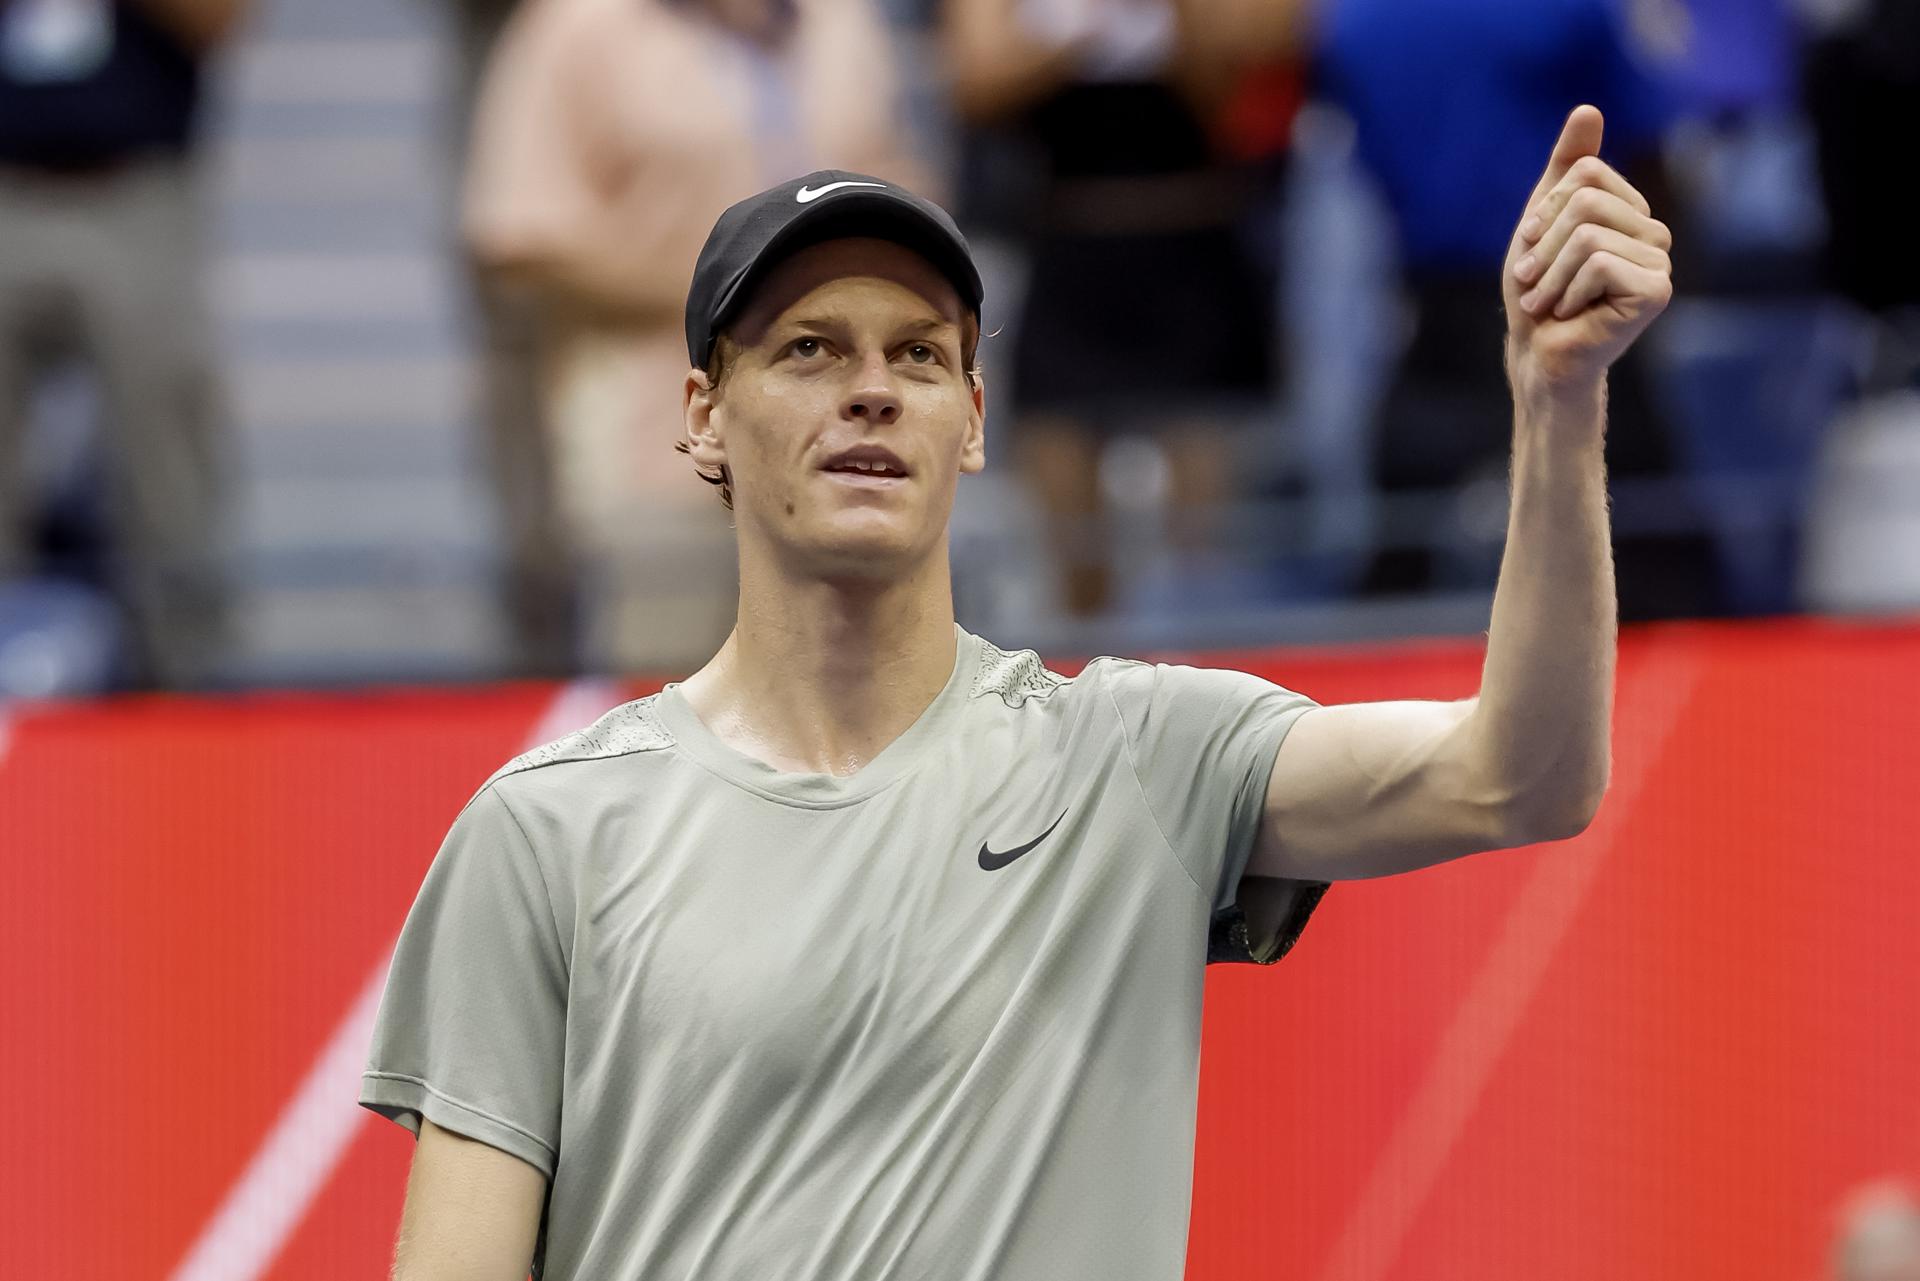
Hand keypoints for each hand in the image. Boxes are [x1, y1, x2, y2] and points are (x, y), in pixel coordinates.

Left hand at [1504, 105, 1672, 400]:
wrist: (1538, 354)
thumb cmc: (1538, 293)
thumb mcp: (1540, 221)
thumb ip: (1564, 168)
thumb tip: (1588, 109)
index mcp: (1629, 211)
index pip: (1585, 172)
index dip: (1545, 212)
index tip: (1533, 249)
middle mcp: (1653, 232)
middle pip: (1586, 201)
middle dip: (1544, 245)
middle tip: (1536, 282)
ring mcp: (1660, 262)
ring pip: (1589, 234)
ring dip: (1551, 274)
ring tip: (1549, 302)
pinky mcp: (1656, 291)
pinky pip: (1599, 263)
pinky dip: (1569, 291)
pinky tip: (1572, 314)